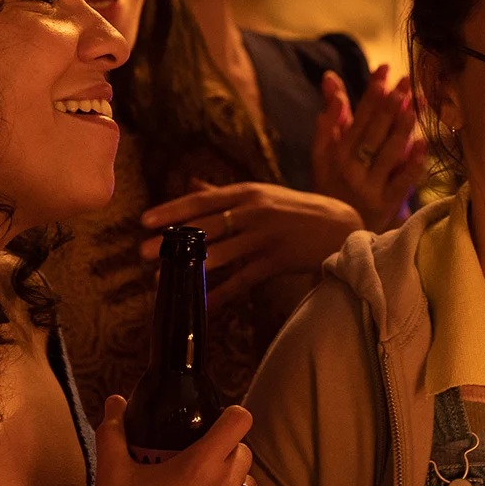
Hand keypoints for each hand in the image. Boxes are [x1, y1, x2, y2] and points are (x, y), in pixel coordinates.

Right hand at [87, 396, 255, 485]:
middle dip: (225, 450)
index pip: (240, 421)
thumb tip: (116, 400)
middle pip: (244, 452)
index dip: (230, 416)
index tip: (213, 423)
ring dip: (228, 483)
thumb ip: (113, 432)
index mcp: (201, 465)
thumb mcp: (110, 476)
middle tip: (195, 462)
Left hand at [141, 181, 361, 304]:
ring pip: (220, 253)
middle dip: (172, 241)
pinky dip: (221, 293)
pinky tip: (202, 303)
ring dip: (188, 267)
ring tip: (162, 277)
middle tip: (142, 252)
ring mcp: (266, 236)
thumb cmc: (298, 210)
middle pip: (206, 226)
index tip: (145, 220)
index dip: (172, 210)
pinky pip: (242, 279)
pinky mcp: (276, 260)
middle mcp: (255, 211)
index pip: (202, 200)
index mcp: (249, 192)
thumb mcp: (264, 194)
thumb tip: (192, 182)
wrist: (342, 226)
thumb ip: (227, 193)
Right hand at [311, 65, 429, 230]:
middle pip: (375, 131)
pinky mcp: (386, 205)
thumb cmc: (331, 186)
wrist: (333, 233)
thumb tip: (330, 77)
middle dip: (391, 104)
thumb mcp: (323, 153)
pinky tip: (423, 142)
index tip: (384, 69)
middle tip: (407, 81)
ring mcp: (370, 188)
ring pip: (389, 152)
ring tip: (416, 103)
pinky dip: (413, 162)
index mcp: (336, 154)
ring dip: (403, 126)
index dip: (371, 92)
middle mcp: (352, 170)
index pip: (357, 117)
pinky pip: (402, 181)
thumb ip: (330, 115)